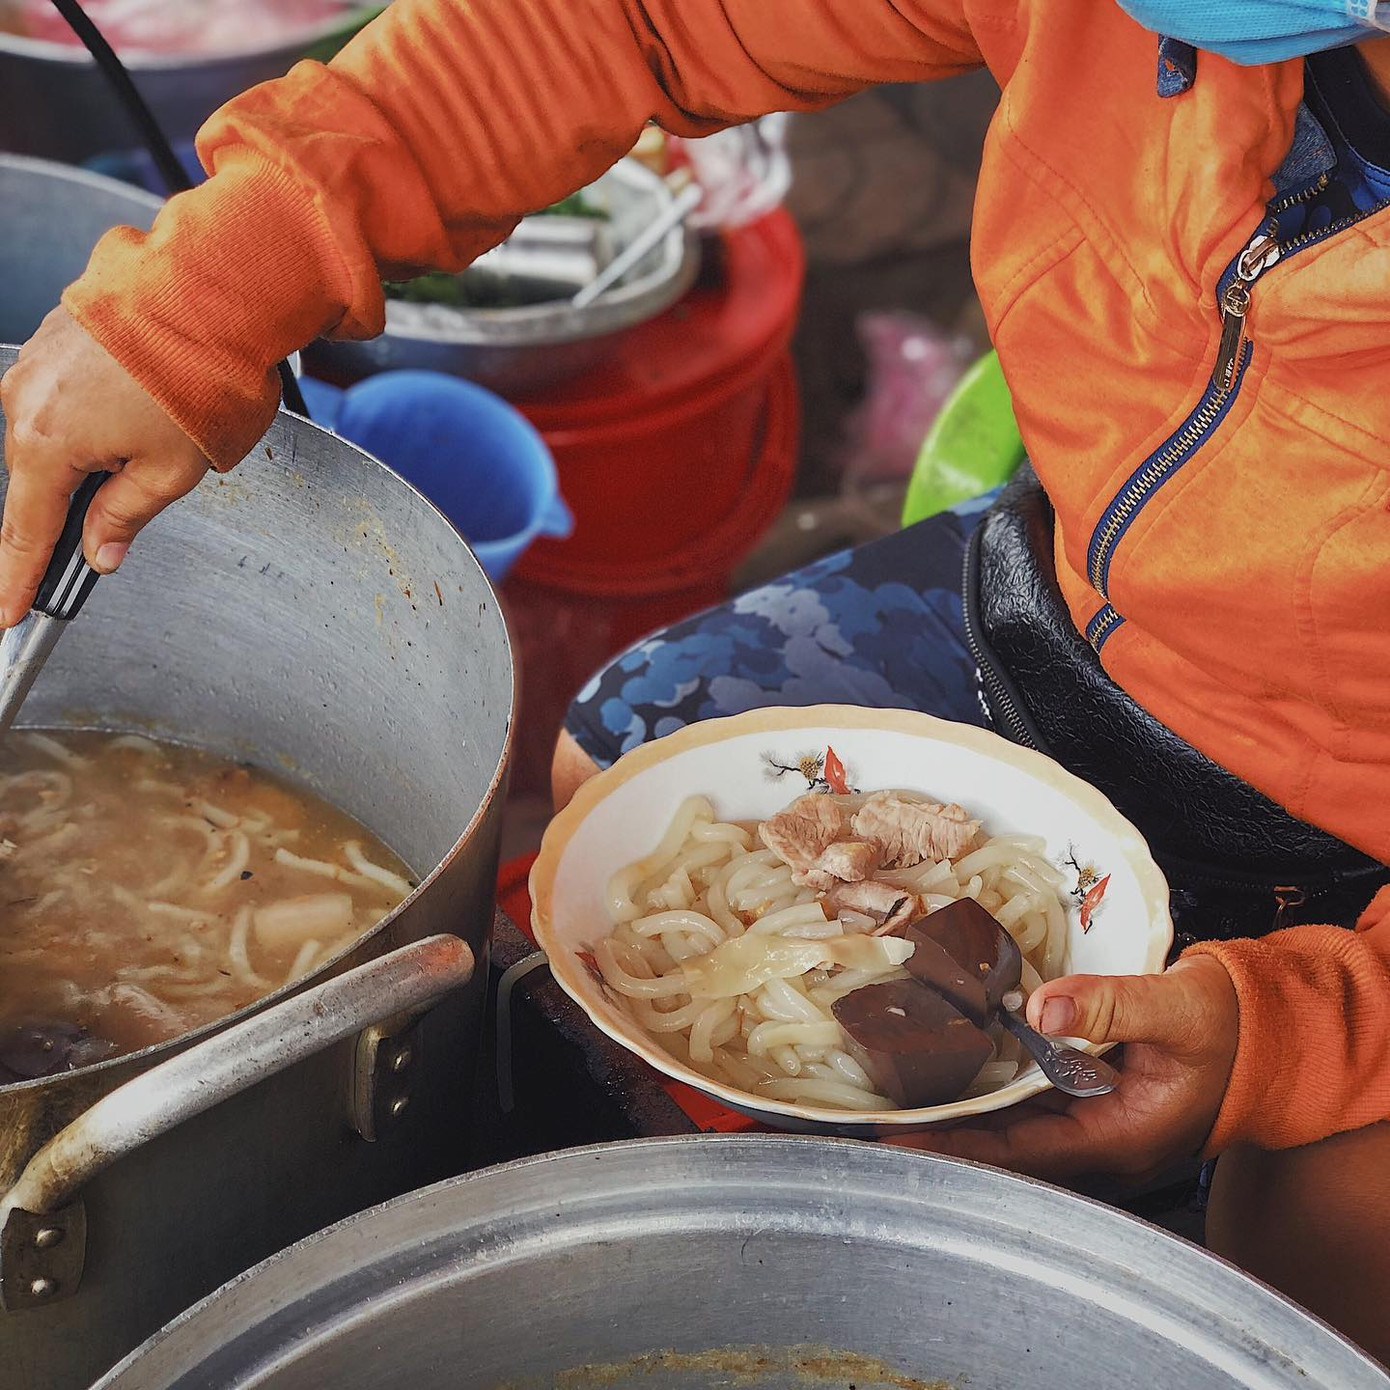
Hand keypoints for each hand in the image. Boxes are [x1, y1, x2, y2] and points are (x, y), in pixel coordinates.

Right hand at [0, 307, 210, 626]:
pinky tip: (141, 409)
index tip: (7, 614)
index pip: (25, 532)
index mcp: (46, 440)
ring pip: (53, 435)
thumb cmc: (199, 377)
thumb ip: (125, 517)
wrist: (214, 292)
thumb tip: (102, 552)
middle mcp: (26, 397)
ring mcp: (37, 361)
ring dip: (92, 453)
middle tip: (121, 513)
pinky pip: (65, 395)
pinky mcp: (57, 336)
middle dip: (73, 507)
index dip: (17, 579)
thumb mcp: (171, 472)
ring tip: (157, 438)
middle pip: (39, 481)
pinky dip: (94, 415)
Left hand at [887, 954, 1238, 1182]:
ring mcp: (1091, 1126)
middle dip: (940, 1137)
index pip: (1020, 1154)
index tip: (900, 1142)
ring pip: (1010, 1130)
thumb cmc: (1226, 1025)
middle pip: (1003, 1150)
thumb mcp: (1178, 1007)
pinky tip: (947, 1074)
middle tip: (875, 1120)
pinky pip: (1026, 1106)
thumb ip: (1114, 1005)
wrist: (1261, 1035)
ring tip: (894, 1100)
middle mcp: (1098, 1144)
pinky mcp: (1085, 1102)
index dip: (958, 1147)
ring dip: (958, 1116)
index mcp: (1119, 1137)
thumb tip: (1044, 1007)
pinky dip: (985, 1093)